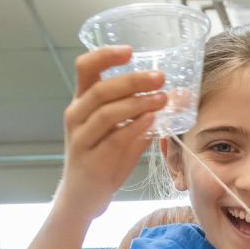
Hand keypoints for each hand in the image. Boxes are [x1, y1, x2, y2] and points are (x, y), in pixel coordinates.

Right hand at [57, 48, 167, 218]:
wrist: (82, 198)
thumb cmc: (102, 161)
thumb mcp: (118, 132)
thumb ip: (139, 115)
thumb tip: (174, 97)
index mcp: (81, 103)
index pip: (85, 68)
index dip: (105, 55)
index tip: (130, 50)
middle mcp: (76, 116)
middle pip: (101, 89)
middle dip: (132, 81)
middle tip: (160, 77)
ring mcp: (80, 138)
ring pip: (107, 112)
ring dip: (137, 103)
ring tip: (162, 99)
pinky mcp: (90, 160)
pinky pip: (114, 138)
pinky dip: (134, 127)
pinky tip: (151, 120)